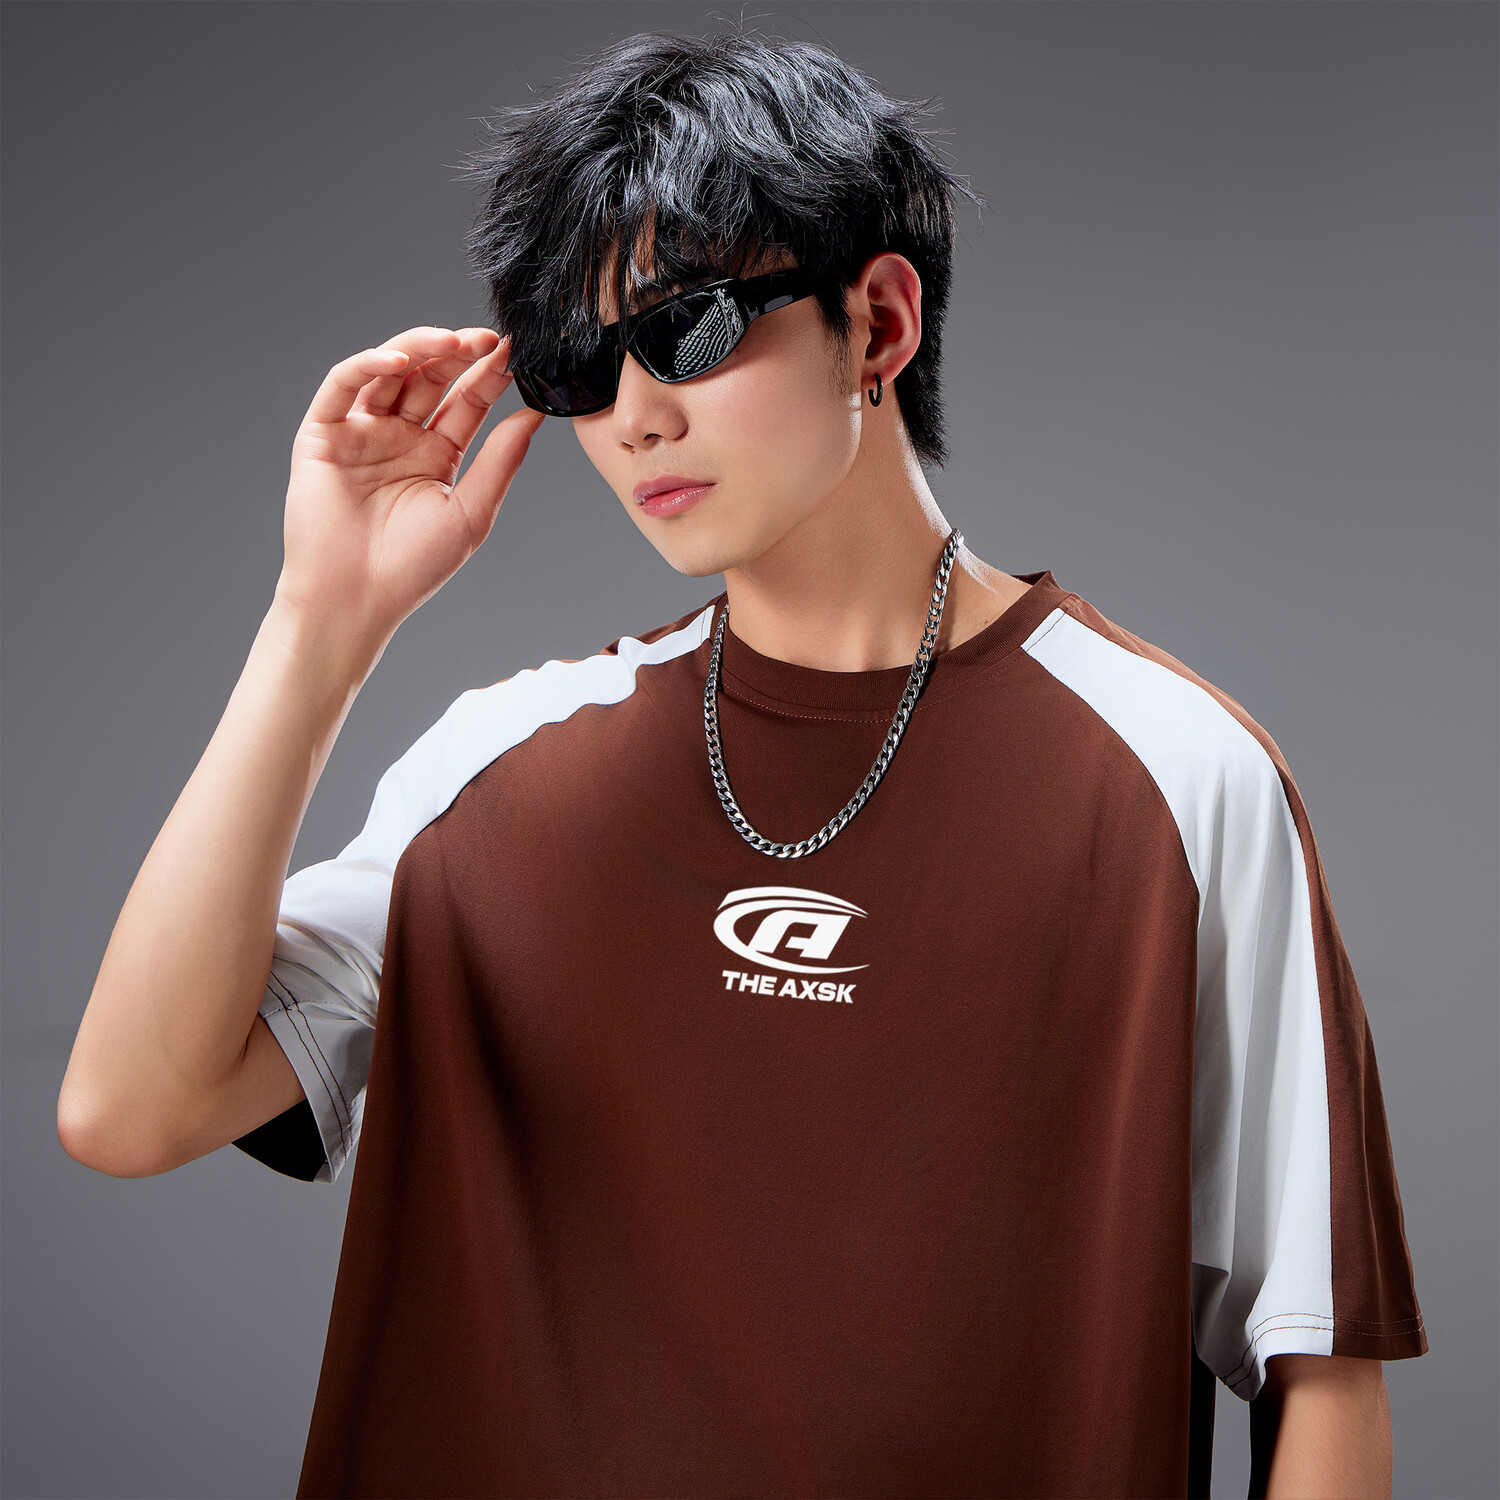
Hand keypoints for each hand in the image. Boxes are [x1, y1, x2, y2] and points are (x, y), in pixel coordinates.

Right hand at [273, 326, 545, 648]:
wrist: (355, 600)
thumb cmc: (413, 568)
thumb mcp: (471, 512)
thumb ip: (500, 461)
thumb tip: (532, 416)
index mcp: (435, 454)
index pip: (465, 402)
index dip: (489, 375)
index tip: (517, 353)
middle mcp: (397, 437)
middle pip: (430, 379)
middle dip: (459, 353)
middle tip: (489, 338)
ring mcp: (359, 432)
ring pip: (388, 373)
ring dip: (420, 349)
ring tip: (452, 341)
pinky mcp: (321, 434)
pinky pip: (342, 386)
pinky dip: (367, 365)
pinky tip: (400, 360)